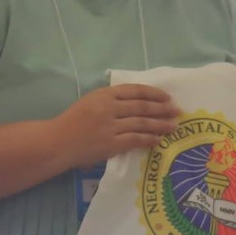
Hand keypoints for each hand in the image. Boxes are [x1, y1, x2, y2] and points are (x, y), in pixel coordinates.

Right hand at [51, 84, 180, 168]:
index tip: (167, 97)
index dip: (154, 93)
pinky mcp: (111, 144)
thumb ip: (112, 99)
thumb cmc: (74, 120)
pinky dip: (148, 139)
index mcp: (105, 94)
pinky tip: (158, 140)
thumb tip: (139, 100)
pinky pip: (135, 140)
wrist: (58, 141)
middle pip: (142, 106)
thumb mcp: (91, 100)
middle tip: (177, 111)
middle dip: (162, 109)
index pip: (135, 90)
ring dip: (160, 125)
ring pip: (142, 123)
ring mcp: (111, 126)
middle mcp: (109, 108)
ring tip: (173, 126)